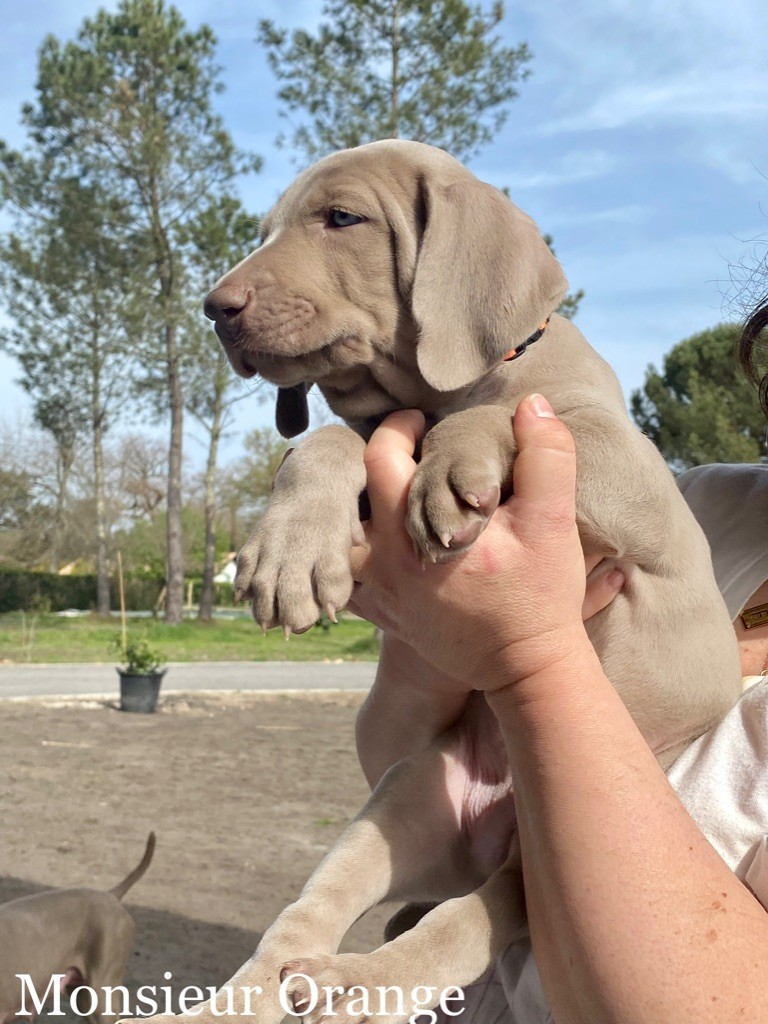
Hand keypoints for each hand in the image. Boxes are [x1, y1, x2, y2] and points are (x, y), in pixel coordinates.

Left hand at [349, 395, 621, 690]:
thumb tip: (532, 404)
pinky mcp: (382, 615)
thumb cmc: (539, 595)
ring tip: (388, 488)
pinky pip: (348, 573)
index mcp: (416, 532)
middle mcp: (385, 563)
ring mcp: (379, 593)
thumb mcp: (553, 521)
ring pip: (342, 536)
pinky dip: (354, 549)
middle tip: (403, 446)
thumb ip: (546, 456)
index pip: (380, 459)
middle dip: (374, 461)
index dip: (397, 428)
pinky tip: (380, 534)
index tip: (419, 419)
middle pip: (351, 494)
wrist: (526, 668)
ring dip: (357, 507)